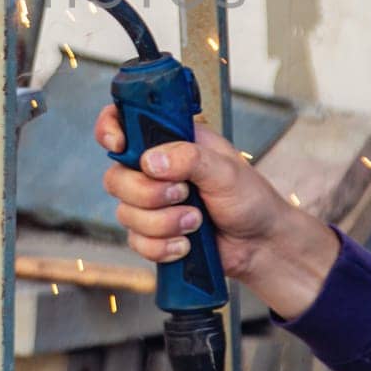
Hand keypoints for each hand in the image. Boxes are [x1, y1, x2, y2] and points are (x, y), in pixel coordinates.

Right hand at [94, 105, 339, 317]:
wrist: (260, 245)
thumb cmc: (249, 199)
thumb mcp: (226, 170)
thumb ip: (189, 158)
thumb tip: (151, 161)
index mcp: (170, 140)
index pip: (124, 123)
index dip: (110, 131)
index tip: (119, 146)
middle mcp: (155, 169)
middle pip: (116, 177)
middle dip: (149, 194)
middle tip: (184, 194)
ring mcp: (151, 203)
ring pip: (125, 213)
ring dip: (163, 223)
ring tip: (196, 222)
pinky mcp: (152, 234)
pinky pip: (136, 242)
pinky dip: (162, 247)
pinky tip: (187, 244)